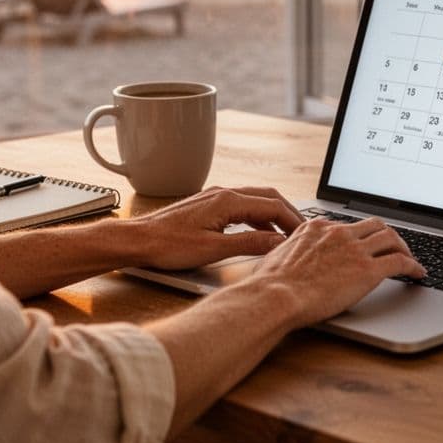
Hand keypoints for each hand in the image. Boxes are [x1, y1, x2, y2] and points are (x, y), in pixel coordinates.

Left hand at [127, 186, 303, 269]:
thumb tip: (278, 243)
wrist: (137, 240)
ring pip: (255, 201)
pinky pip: (241, 207)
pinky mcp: (208, 206)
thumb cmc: (168, 245)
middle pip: (267, 197)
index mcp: (228, 201)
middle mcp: (223, 193)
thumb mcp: (213, 250)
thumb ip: (249, 245)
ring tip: (286, 234)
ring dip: (273, 215)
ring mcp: (215, 198)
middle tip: (302, 232)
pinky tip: (258, 234)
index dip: (293, 221)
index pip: (272, 205)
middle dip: (288, 213)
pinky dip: (257, 218)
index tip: (305, 235)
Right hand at [248, 216, 426, 327]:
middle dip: (388, 235)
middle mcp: (338, 233)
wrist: (276, 295)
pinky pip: (400, 262)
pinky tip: (418, 274)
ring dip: (404, 248)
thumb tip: (291, 257)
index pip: (349, 224)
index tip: (367, 242)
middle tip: (395, 246)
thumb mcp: (278, 256)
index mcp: (317, 227)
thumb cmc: (271, 284)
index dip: (363, 234)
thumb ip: (293, 251)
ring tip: (411, 259)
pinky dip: (413, 266)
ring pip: (392, 238)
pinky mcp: (367, 270)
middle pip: (375, 225)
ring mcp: (355, 250)